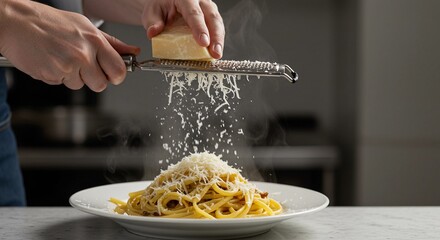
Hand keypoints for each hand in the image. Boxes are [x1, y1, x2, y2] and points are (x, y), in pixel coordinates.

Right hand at [0, 0, 139, 91]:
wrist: (15, 22)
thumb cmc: (48, 22)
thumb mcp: (84, 26)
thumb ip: (111, 43)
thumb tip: (132, 51)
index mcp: (94, 40)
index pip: (119, 70)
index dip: (116, 75)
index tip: (112, 74)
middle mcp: (83, 54)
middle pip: (102, 84)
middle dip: (95, 80)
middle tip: (84, 67)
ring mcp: (67, 66)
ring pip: (80, 85)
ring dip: (73, 76)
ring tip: (62, 58)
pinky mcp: (52, 75)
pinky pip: (62, 84)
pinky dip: (57, 76)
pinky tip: (51, 61)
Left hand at [141, 0, 224, 58]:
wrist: (164, 4)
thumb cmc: (160, 7)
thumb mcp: (151, 13)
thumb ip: (153, 22)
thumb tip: (154, 32)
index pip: (194, 13)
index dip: (199, 28)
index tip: (203, 43)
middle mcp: (199, 0)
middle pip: (211, 17)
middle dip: (215, 36)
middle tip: (215, 52)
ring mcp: (207, 7)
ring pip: (217, 22)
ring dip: (218, 40)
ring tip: (216, 55)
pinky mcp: (210, 16)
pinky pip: (217, 27)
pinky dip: (217, 40)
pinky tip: (215, 51)